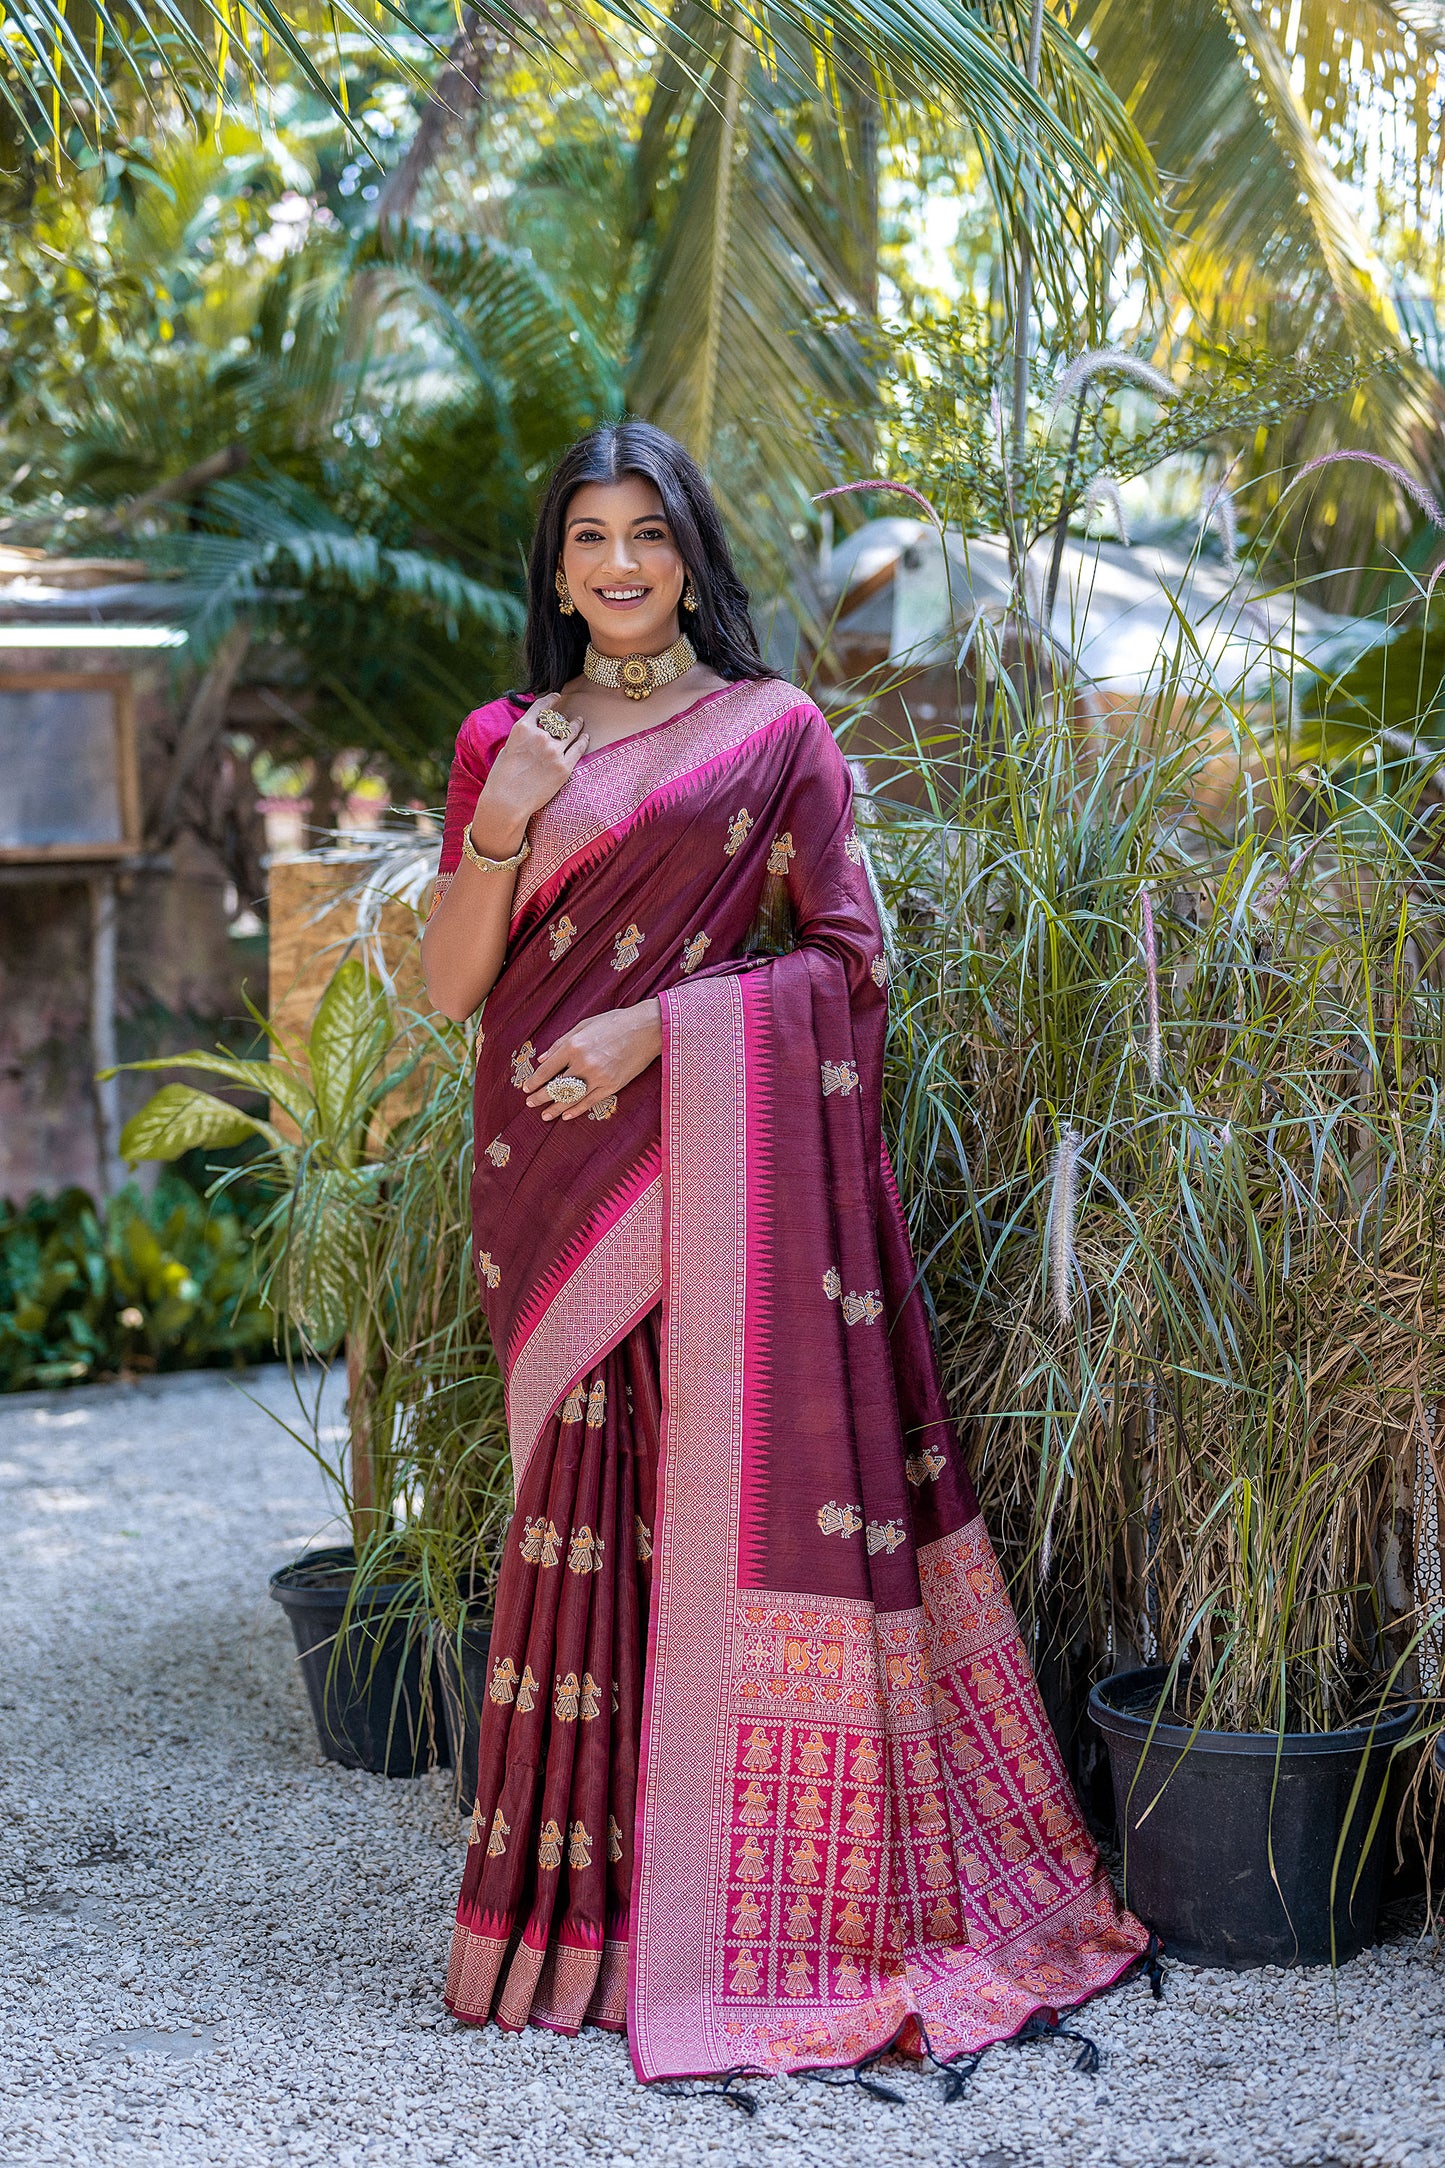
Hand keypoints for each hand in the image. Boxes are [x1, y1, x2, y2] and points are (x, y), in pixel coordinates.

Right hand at [468, 696, 589, 856]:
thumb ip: (523, 737)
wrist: (507, 802)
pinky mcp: (564, 767)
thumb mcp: (508, 749)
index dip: (550, 700)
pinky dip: (583, 740)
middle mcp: (540, 736)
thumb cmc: (502, 779)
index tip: (557, 696)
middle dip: (563, 718)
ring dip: (577, 725)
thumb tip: (534, 731)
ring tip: (580, 722)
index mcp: (522, 729)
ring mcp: (554, 752)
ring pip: (571, 732)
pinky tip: (585, 737)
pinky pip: (578, 748)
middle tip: (569, 717)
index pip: (540, 708)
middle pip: (557, 721)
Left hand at [525, 1000, 662, 1121]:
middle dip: (540, 1097)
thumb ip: (561, 1042)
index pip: (547, 1069)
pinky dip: (576, 1110)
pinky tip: (566, 1115)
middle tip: (530, 1103)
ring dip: (556, 1108)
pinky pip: (590, 1102)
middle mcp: (584, 1063)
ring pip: (572, 1098)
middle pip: (556, 1086)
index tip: (526, 1088)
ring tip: (545, 1115)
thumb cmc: (614, 1023)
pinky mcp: (613, 1085)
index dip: (534, 1081)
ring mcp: (599, 1076)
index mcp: (574, 1045)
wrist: (646, 1028)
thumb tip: (542, 1059)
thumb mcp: (583, 1025)